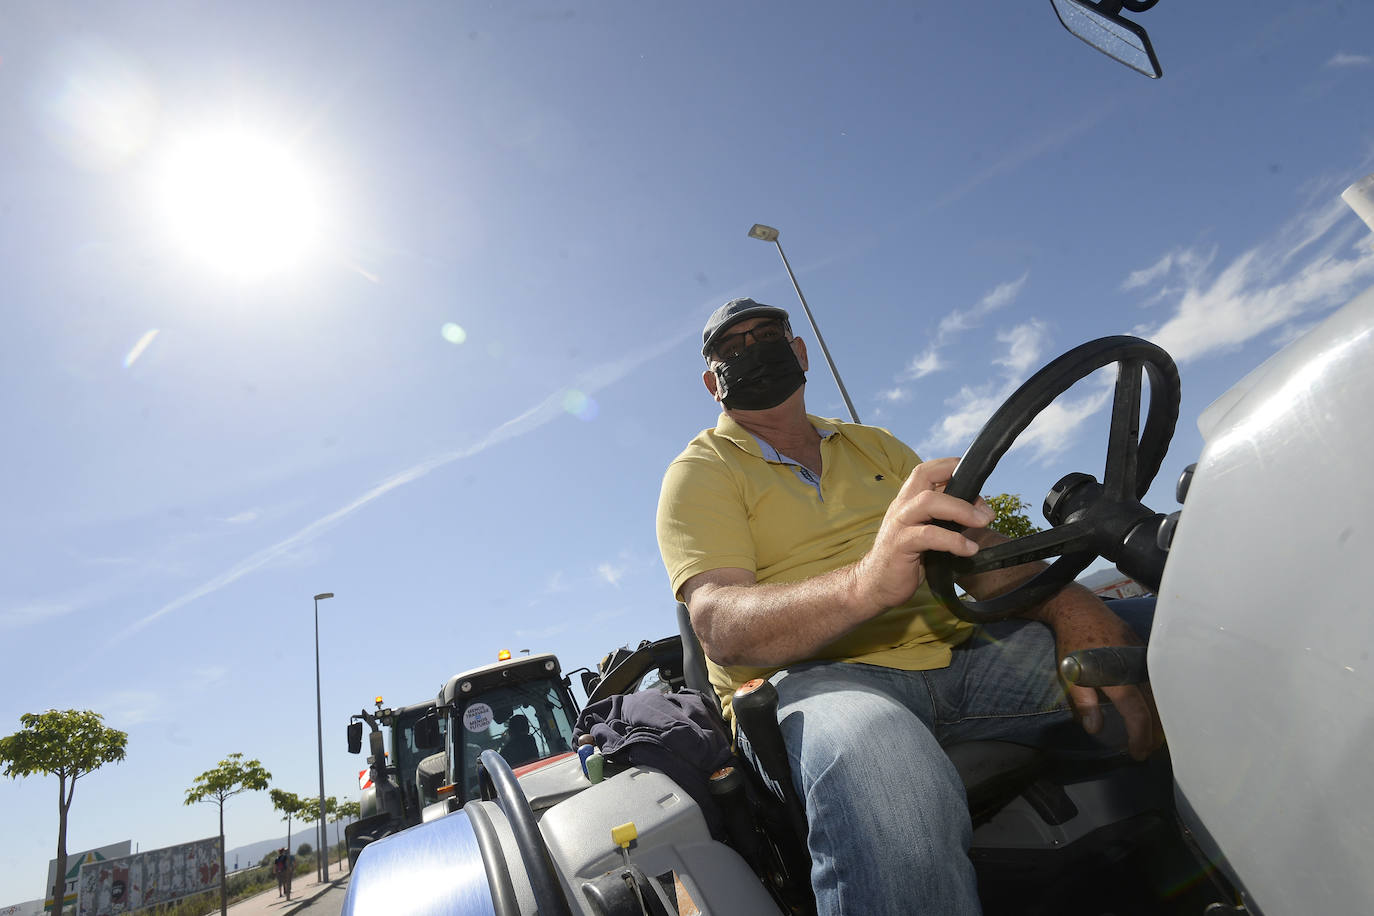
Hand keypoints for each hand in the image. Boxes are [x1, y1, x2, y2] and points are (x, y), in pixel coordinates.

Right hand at [854, 457, 994, 612]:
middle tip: (986, 508)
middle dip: (960, 484)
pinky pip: (929, 535)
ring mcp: (899, 524)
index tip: (975, 476)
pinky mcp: (900, 545)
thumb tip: (980, 510)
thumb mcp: (926, 531)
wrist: (876, 583)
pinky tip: (969, 549)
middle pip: (926, 477)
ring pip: (928, 502)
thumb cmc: (906, 557)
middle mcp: (901, 506)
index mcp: (907, 500)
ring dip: (961, 509)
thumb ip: (945, 517)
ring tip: (983, 522)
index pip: (926, 470)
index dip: (950, 466)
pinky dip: (953, 541)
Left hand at [1047, 597, 1162, 759]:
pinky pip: (1158, 679)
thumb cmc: (1072, 643)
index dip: (1140, 737)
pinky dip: (1160, 698)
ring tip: (1152, 736)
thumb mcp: (1070, 674)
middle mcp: (1137, 667)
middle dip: (1154, 733)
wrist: (1078, 607)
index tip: (1137, 753)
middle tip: (1145, 750)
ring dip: (1159, 717)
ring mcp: (1144, 657)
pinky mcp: (1146, 650)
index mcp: (1118, 676)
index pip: (1137, 713)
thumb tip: (1095, 730)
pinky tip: (1156, 709)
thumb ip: (1084, 703)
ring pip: (1161, 694)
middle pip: (1155, 707)